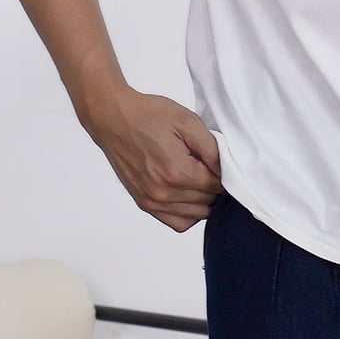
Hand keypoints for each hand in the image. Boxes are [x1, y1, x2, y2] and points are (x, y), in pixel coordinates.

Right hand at [82, 87, 223, 231]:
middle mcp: (164, 193)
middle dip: (216, 186)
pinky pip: (177, 222)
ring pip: (196, 216)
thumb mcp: (187, 121)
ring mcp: (152, 201)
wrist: (113, 119)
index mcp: (177, 172)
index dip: (226, 173)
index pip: (217, 186)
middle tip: (212, 167)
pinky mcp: (144, 203)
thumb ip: (211, 147)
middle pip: (208, 202)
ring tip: (202, 178)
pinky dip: (189, 213)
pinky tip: (190, 194)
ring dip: (205, 201)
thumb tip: (226, 168)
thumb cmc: (148, 115)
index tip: (222, 161)